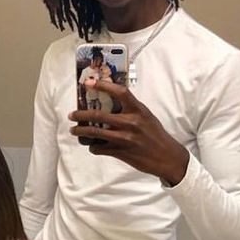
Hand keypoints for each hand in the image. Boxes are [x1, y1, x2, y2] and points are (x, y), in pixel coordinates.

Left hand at [69, 78, 189, 185]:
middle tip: (72, 114)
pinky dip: (93, 147)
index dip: (103, 85)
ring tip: (74, 130)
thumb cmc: (156, 135)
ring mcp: (124, 138)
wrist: (167, 157)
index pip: (120, 92)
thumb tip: (110, 104)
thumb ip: (130, 110)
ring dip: (81, 132)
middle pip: (98, 115)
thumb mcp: (146, 117)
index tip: (89, 82)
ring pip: (94, 133)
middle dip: (81, 114)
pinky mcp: (121, 152)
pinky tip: (93, 146)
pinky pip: (99, 148)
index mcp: (138, 110)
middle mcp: (130, 122)